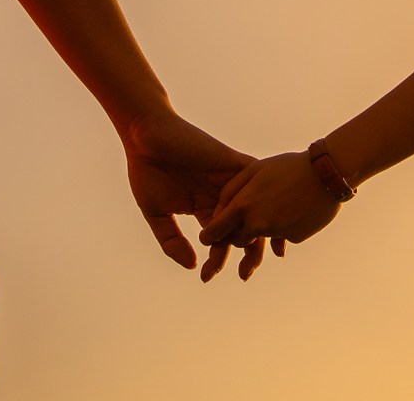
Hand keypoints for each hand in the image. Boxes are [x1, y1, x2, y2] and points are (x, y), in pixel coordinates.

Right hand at [121, 111, 275, 280]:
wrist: (146, 136)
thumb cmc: (147, 171)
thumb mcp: (157, 213)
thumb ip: (172, 240)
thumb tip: (193, 266)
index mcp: (205, 209)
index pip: (222, 239)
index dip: (217, 260)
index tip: (207, 277)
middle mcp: (222, 197)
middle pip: (245, 229)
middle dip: (246, 254)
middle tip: (243, 275)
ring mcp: (230, 181)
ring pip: (255, 211)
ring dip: (259, 236)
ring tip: (254, 260)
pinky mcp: (235, 165)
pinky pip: (256, 186)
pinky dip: (263, 205)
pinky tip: (266, 225)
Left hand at [198, 151, 342, 250]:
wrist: (326, 173)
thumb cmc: (287, 167)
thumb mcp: (253, 170)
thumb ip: (231, 191)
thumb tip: (219, 213)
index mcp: (242, 205)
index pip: (214, 232)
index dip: (208, 237)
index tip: (207, 237)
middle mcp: (257, 223)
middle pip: (236, 241)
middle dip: (236, 234)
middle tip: (242, 221)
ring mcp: (276, 232)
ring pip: (260, 239)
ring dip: (260, 230)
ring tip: (274, 207)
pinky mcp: (294, 237)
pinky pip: (282, 236)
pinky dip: (284, 227)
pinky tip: (294, 209)